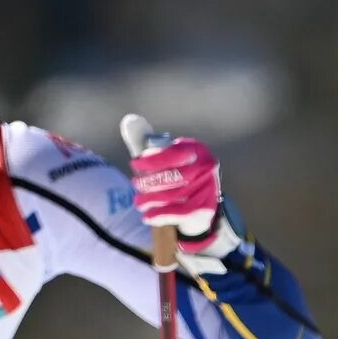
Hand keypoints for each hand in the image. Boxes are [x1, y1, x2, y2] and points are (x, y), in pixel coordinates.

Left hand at [129, 134, 237, 255]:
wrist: (198, 205)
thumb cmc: (176, 176)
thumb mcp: (164, 158)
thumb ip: (145, 142)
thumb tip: (129, 121)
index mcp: (195, 148)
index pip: (172, 154)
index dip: (151, 160)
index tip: (134, 165)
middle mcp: (207, 166)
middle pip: (173, 176)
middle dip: (149, 182)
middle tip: (135, 186)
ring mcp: (209, 187)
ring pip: (174, 195)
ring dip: (151, 200)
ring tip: (139, 203)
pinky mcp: (207, 207)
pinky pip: (180, 212)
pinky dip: (161, 215)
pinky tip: (148, 217)